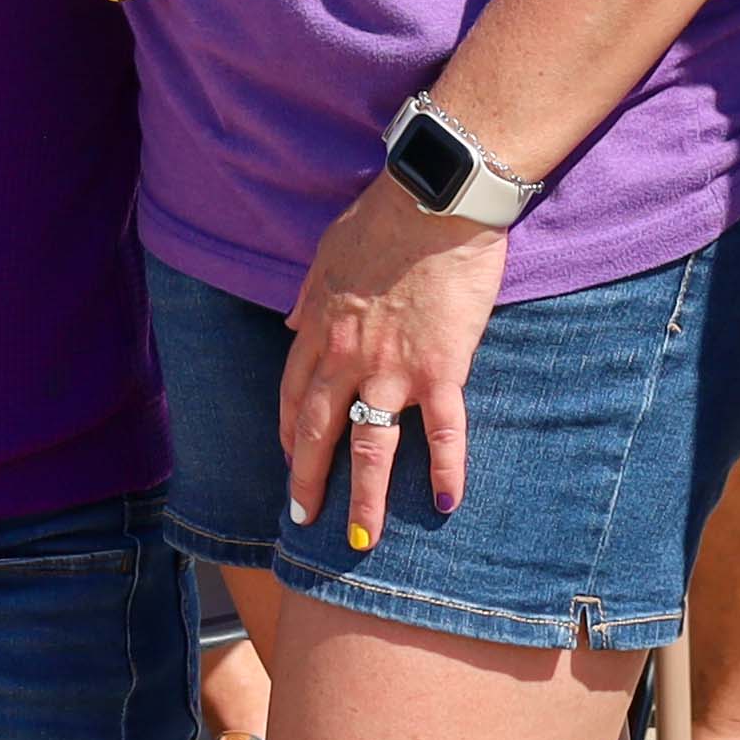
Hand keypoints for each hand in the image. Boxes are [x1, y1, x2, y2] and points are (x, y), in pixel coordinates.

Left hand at [273, 173, 504, 545]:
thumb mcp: (327, 252)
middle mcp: (348, 356)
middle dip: (308, 480)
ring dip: (365, 498)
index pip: (296, 393)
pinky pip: (443, 431)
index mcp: (321, 327)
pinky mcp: (441, 369)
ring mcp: (393, 368)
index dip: (291, 431)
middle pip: (320, 431)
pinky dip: (447, 470)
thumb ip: (309, 295)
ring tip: (361, 539)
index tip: (291, 456)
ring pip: (371, 446)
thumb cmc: (383, 216)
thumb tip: (293, 322)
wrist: (434, 200)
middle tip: (303, 519)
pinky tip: (448, 504)